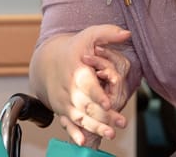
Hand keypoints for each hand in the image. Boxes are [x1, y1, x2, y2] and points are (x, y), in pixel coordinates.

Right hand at [33, 24, 130, 145]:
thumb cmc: (74, 49)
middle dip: (101, 116)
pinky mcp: (61, 109)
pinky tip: (83, 141)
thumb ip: (108, 33)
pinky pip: (67, 123)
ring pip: (78, 117)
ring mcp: (64, 100)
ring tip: (110, 134)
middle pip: (85, 105)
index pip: (86, 84)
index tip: (108, 103)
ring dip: (93, 128)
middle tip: (118, 125)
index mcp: (76, 70)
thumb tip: (127, 33)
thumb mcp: (89, 36)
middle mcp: (68, 87)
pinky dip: (74, 133)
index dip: (96, 94)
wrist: (48, 61)